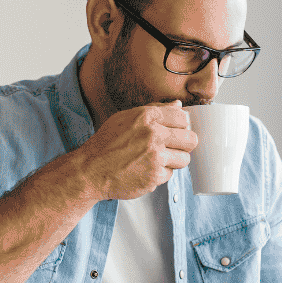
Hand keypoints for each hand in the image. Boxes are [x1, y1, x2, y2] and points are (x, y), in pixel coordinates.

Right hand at [75, 100, 197, 199]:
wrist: (90, 170)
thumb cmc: (106, 144)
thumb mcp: (125, 118)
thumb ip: (155, 110)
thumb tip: (178, 106)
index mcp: (146, 116)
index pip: (183, 118)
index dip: (181, 126)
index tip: (176, 132)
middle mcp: (153, 134)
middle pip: (191, 139)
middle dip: (184, 144)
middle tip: (173, 148)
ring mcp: (155, 157)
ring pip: (185, 159)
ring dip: (174, 161)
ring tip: (157, 160)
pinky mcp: (154, 177)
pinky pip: (170, 174)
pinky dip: (160, 174)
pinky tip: (144, 170)